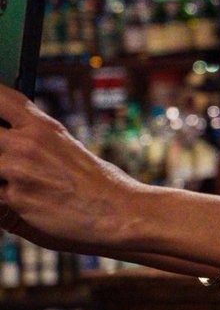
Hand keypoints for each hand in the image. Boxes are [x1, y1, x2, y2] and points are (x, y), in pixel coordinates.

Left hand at [0, 85, 144, 250]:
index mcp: (41, 126)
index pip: (0, 99)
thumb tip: (7, 139)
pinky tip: (25, 204)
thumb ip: (32, 139)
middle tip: (10, 161)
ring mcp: (18, 169)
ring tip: (23, 185)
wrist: (117, 211)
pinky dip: (4, 200)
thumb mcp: (66, 146)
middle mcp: (27, 143)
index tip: (0, 120)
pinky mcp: (15, 198)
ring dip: (1, 178)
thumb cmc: (96, 182)